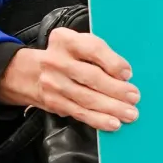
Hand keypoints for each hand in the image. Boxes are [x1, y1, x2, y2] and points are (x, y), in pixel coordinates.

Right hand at [23, 27, 139, 131]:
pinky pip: (79, 112)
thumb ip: (99, 54)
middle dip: (116, 89)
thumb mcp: (77, 45)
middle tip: (134, 97)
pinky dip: (98, 119)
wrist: (28, 73)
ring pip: (86, 98)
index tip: (127, 73)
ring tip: (129, 113)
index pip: (92, 49)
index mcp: (66, 40)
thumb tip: (124, 75)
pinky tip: (112, 123)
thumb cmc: (64, 57)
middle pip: (91, 77)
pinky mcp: (53, 102)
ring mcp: (53, 83)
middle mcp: (57, 61)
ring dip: (111, 108)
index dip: (112, 62)